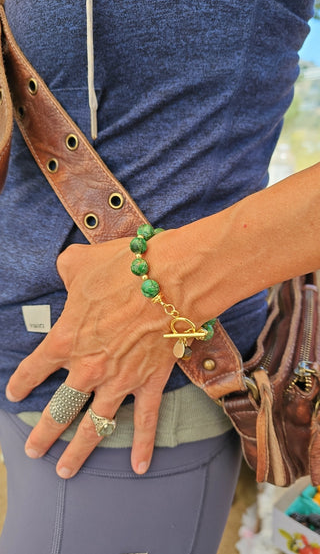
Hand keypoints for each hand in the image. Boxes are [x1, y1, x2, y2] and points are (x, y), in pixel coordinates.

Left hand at [6, 238, 175, 477]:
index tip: (14, 395)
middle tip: (32, 451)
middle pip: (59, 410)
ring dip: (78, 452)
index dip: (22, 384)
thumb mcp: (80, 262)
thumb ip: (65, 269)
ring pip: (95, 427)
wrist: (169, 279)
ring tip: (64, 471)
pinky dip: (143, 446)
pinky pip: (146, 421)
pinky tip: (139, 467)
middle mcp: (88, 368)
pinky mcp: (149, 383)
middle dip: (43, 434)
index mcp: (65, 340)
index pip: (34, 370)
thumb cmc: (123, 268)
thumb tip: (65, 268)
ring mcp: (119, 380)